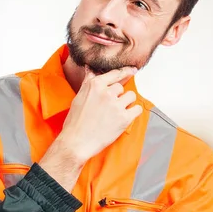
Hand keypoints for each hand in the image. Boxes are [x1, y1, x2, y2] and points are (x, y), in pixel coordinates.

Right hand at [38, 66, 141, 191]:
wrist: (76, 142)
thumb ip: (89, 83)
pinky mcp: (124, 118)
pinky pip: (137, 109)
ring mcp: (116, 105)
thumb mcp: (79, 97)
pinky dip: (134, 112)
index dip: (125, 72)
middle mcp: (107, 93)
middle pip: (122, 87)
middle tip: (110, 107)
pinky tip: (126, 117)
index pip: (115, 74)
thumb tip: (91, 69)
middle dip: (118, 96)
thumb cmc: (75, 122)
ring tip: (117, 112)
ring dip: (127, 103)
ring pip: (131, 96)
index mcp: (95, 85)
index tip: (132, 70)